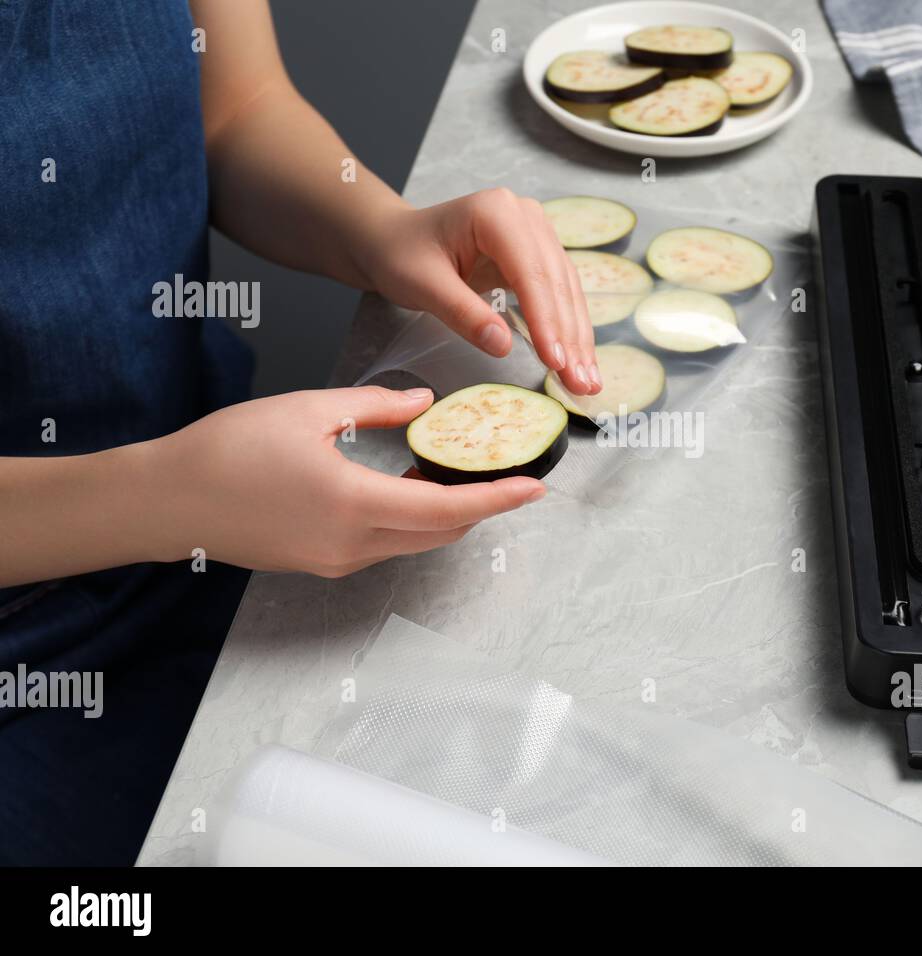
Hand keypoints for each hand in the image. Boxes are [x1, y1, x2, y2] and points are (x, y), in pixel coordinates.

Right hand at [150, 386, 544, 577]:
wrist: (168, 500)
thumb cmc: (226, 451)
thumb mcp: (308, 410)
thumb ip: (373, 406)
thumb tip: (422, 404)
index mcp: (354, 504)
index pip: (448, 508)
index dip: (497, 500)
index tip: (534, 489)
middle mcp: (352, 544)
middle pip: (440, 532)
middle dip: (481, 508)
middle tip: (506, 477)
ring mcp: (337, 560)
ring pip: (414, 542)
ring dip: (445, 514)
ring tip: (459, 475)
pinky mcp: (321, 563)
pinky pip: (385, 545)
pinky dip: (410, 521)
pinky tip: (407, 488)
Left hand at [357, 188, 601, 395]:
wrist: (395, 240)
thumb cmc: (402, 256)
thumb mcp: (422, 286)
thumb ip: (463, 313)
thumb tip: (503, 346)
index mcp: (495, 213)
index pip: (530, 273)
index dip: (546, 321)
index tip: (555, 362)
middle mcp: (525, 216)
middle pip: (556, 284)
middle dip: (570, 338)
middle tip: (581, 383)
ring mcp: (536, 232)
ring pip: (566, 291)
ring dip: (578, 339)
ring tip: (588, 381)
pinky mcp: (538, 253)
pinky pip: (560, 294)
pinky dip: (569, 329)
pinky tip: (578, 360)